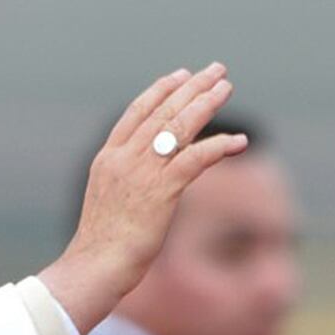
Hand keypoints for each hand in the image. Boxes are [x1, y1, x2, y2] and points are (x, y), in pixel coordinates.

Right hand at [39, 62, 245, 334]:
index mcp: (107, 158)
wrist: (95, 264)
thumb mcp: (107, 202)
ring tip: (226, 87)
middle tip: (216, 71)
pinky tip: (239, 141)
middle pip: (161, 112)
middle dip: (191, 88)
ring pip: (178, 127)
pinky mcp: (161, 191)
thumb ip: (125, 183)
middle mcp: (123, 158)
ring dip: (206, 104)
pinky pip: (195, 159)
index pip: (135, 114)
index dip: (159, 92)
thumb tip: (144, 183)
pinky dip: (219, 146)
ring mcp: (141, 172)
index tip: (180, 76)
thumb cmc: (101, 244)